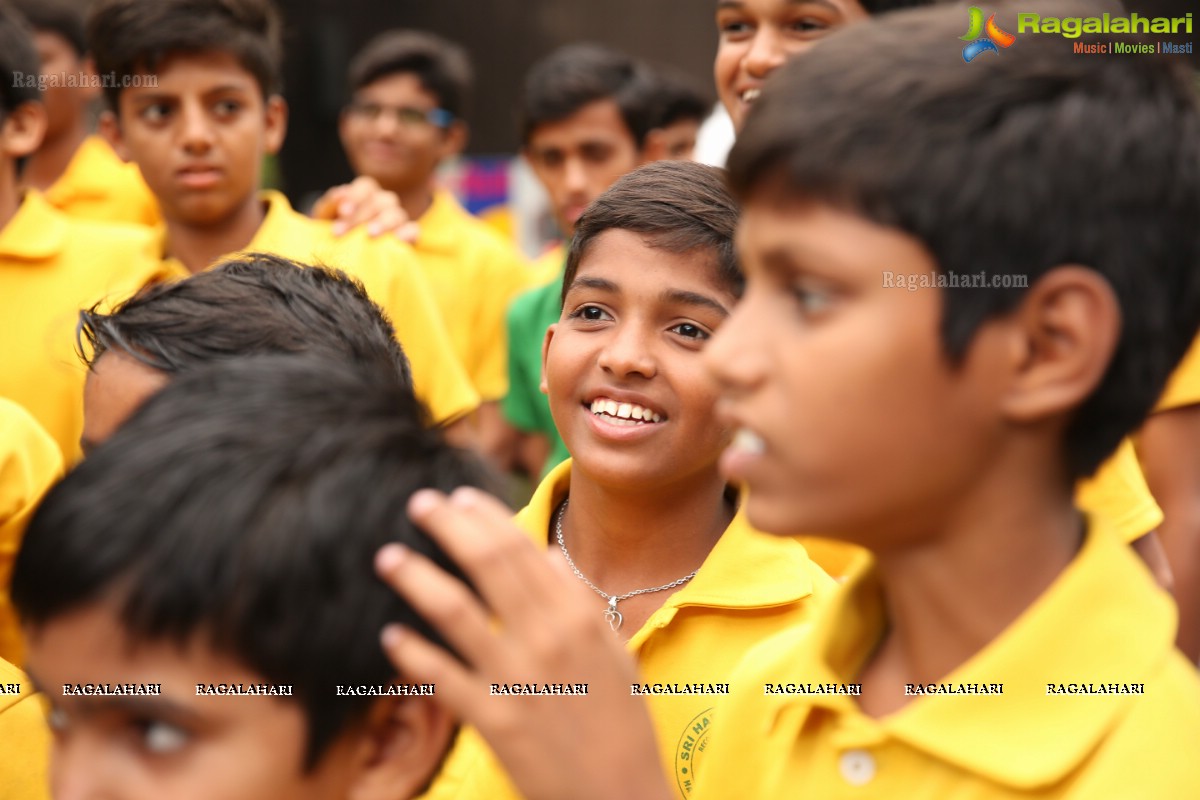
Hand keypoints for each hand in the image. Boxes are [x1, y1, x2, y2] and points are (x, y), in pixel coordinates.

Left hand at [311, 175, 419, 240]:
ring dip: (383, 222)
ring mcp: (397, 219)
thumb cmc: (335, 234)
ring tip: (370, 234)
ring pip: (397, 213)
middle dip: (361, 215)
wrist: (343, 257)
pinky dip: (408, 233)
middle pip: (381, 200)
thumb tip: (339, 196)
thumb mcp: (324, 219)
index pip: (366, 187)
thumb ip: (329, 206)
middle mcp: (384, 204)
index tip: (343, 211)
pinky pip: (413, 230)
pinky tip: (398, 240)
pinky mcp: (408, 236)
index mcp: (366, 195)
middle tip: (342, 232)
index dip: (355, 196)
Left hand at [375, 487, 671, 799]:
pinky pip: (442, 678)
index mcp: (578, 617)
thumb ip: (580, 601)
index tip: (461, 498)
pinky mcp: (493, 720)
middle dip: (448, 527)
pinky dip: (412, 654)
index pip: (524, 548)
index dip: (487, 518)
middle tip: (420, 503)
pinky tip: (391, 636)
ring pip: (454, 611)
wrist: (620, 798)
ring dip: (416, 578)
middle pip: (486, 564)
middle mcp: (546, 638)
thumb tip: (546, 554)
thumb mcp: (617, 653)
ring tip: (388, 557)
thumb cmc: (622, 727)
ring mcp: (516, 679)